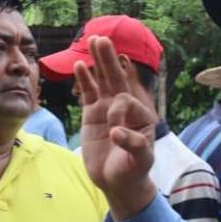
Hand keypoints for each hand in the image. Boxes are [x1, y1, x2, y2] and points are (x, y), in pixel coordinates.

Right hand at [74, 36, 158, 218]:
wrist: (118, 182)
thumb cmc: (134, 170)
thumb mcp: (140, 160)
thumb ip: (134, 145)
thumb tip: (116, 132)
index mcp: (141, 114)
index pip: (126, 100)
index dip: (118, 112)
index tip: (114, 133)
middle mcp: (125, 107)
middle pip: (115, 79)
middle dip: (109, 59)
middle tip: (102, 38)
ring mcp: (107, 109)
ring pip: (102, 81)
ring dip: (98, 62)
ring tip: (92, 40)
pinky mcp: (93, 115)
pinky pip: (88, 93)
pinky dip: (84, 79)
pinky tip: (79, 65)